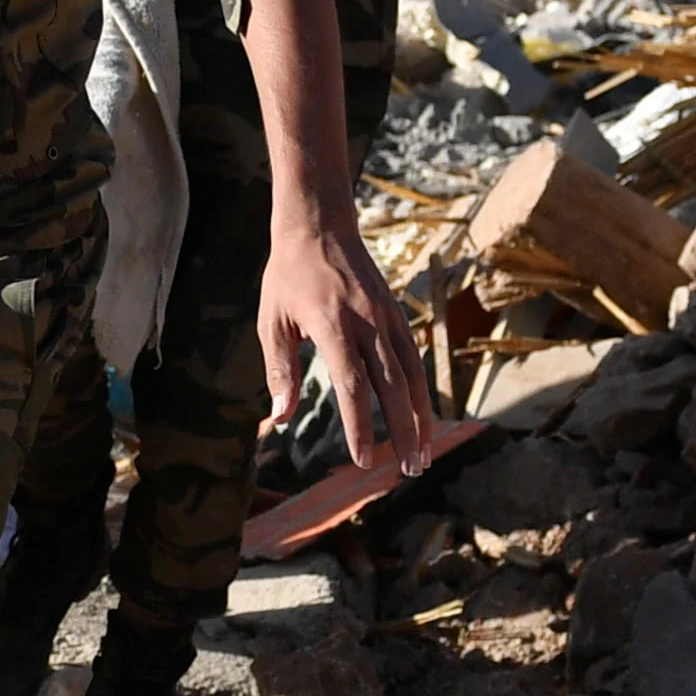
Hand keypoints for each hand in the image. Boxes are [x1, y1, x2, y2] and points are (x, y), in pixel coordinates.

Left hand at [256, 217, 428, 470]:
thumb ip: (279, 371)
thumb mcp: (272, 321)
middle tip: (409, 471)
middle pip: (392, 386)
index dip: (360, 425)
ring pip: (413, 374)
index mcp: (333, 326)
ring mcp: (387, 317)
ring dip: (421, 417)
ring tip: (423, 454)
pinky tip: (422, 416)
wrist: (320, 224)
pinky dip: (420, 391)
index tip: (363, 461)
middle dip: (404, 432)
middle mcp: (367, 323)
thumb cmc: (288, 276)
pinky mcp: (396, 314)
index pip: (352, 385)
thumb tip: (280, 419)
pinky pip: (414, 358)